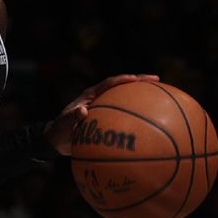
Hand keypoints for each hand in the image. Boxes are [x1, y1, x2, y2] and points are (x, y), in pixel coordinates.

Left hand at [44, 73, 158, 154]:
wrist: (57, 139)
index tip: (136, 78)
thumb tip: (83, 111)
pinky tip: (151, 120)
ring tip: (160, 93)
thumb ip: (73, 117)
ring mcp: (103, 106)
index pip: (108, 83)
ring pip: (124, 97)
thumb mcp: (65, 124)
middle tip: (157, 79)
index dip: (122, 80)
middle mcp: (98, 97)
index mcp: (90, 95)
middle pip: (121, 86)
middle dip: (138, 81)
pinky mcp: (106, 117)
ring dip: (140, 94)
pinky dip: (136, 112)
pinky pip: (124, 112)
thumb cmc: (60, 130)